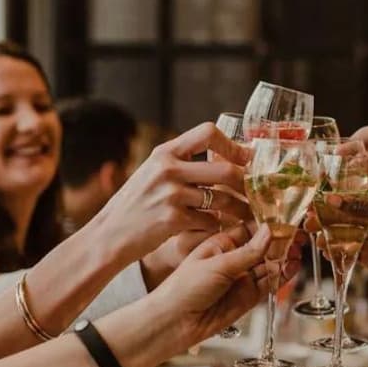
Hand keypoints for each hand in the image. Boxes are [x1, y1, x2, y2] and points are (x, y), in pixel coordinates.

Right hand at [93, 122, 253, 262]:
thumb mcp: (152, 173)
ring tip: (248, 215)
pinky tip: (222, 230)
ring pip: (222, 199)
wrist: (110, 234)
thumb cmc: (135, 205)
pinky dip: (219, 227)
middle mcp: (168, 169)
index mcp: (164, 152)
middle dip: (247, 184)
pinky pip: (210, 221)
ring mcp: (170, 194)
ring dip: (239, 210)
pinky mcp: (173, 219)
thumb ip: (180, 162)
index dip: (233, 145)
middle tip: (258, 193)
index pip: (208, 132)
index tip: (246, 158)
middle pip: (225, 169)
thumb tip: (222, 155)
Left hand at [152, 224, 302, 341]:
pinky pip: (269, 284)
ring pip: (269, 265)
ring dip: (284, 258)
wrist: (175, 323)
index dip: (269, 225)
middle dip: (282, 242)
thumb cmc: (185, 288)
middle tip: (299, 236)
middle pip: (263, 247)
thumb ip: (248, 252)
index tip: (287, 219)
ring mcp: (242, 278)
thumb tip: (270, 231)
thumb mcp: (218, 265)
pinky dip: (282, 276)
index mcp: (221, 244)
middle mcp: (234, 259)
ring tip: (299, 251)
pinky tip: (292, 267)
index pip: (250, 229)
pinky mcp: (248, 297)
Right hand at [327, 176, 367, 287]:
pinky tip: (331, 249)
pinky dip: (350, 249)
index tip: (350, 188)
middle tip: (323, 213)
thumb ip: (362, 207)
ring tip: (319, 233)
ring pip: (366, 231)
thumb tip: (333, 200)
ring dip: (344, 232)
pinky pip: (367, 250)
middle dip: (347, 213)